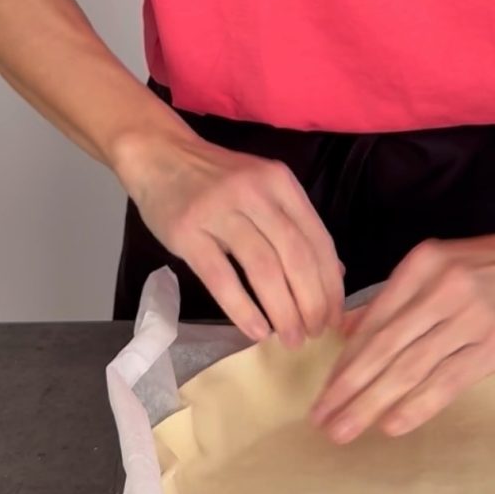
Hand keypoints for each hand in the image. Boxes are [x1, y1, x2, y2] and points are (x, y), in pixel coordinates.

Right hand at [115, 129, 343, 344]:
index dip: (331, 284)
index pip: (318, 240)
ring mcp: (220, 211)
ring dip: (282, 310)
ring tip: (290, 339)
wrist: (159, 154)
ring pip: (263, 268)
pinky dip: (242, 308)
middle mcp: (256, 193)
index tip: (335, 317)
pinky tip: (256, 330)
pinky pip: (221, 277)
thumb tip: (334, 274)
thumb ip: (297, 226)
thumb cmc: (217, 179)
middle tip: (314, 334)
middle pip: (296, 256)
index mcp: (281, 184)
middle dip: (311, 302)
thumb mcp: (265, 190)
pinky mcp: (187, 232)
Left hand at [309, 226, 494, 441]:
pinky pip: (447, 380)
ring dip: (371, 402)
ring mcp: (469, 317)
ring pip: (409, 367)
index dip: (345, 361)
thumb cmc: (486, 267)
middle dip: (347, 388)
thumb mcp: (434, 267)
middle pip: (383, 347)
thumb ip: (391, 299)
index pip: (374, 322)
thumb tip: (344, 330)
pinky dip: (416, 404)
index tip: (324, 393)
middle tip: (321, 420)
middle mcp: (440, 289)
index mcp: (420, 267)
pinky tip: (391, 425)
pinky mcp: (494, 345)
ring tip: (345, 429)